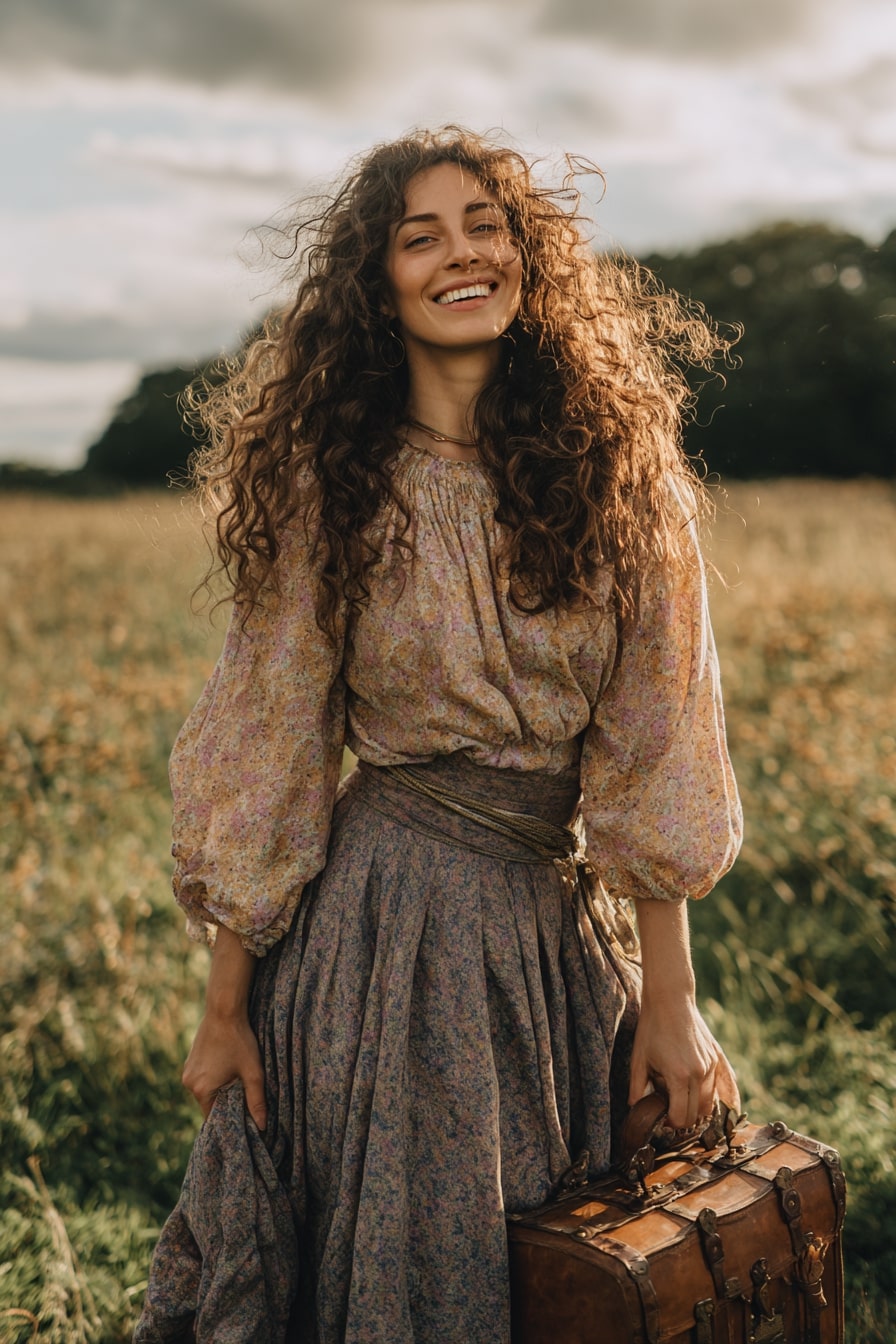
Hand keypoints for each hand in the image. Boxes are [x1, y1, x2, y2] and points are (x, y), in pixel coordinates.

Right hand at [181, 1010, 267, 1131]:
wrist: (224, 1010)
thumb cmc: (240, 1040)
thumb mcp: (252, 1073)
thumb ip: (256, 1101)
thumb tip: (262, 1127)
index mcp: (201, 1090)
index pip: (213, 1117)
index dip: (229, 1118)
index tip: (243, 1116)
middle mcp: (189, 1082)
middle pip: (209, 1103)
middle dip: (226, 1102)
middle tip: (244, 1095)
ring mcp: (187, 1070)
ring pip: (206, 1089)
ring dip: (221, 1088)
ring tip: (237, 1078)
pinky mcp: (190, 1060)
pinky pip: (203, 1077)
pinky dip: (215, 1077)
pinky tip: (229, 1066)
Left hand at [628, 994, 739, 1130]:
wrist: (670, 999)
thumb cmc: (652, 1028)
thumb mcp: (639, 1059)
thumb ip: (637, 1088)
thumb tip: (635, 1109)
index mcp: (678, 1076)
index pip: (681, 1117)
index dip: (671, 1123)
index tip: (662, 1119)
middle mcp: (699, 1074)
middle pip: (697, 1115)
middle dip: (684, 1118)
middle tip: (670, 1111)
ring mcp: (710, 1066)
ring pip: (710, 1104)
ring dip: (698, 1109)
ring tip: (683, 1101)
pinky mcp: (716, 1058)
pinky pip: (726, 1087)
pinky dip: (723, 1100)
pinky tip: (724, 1109)